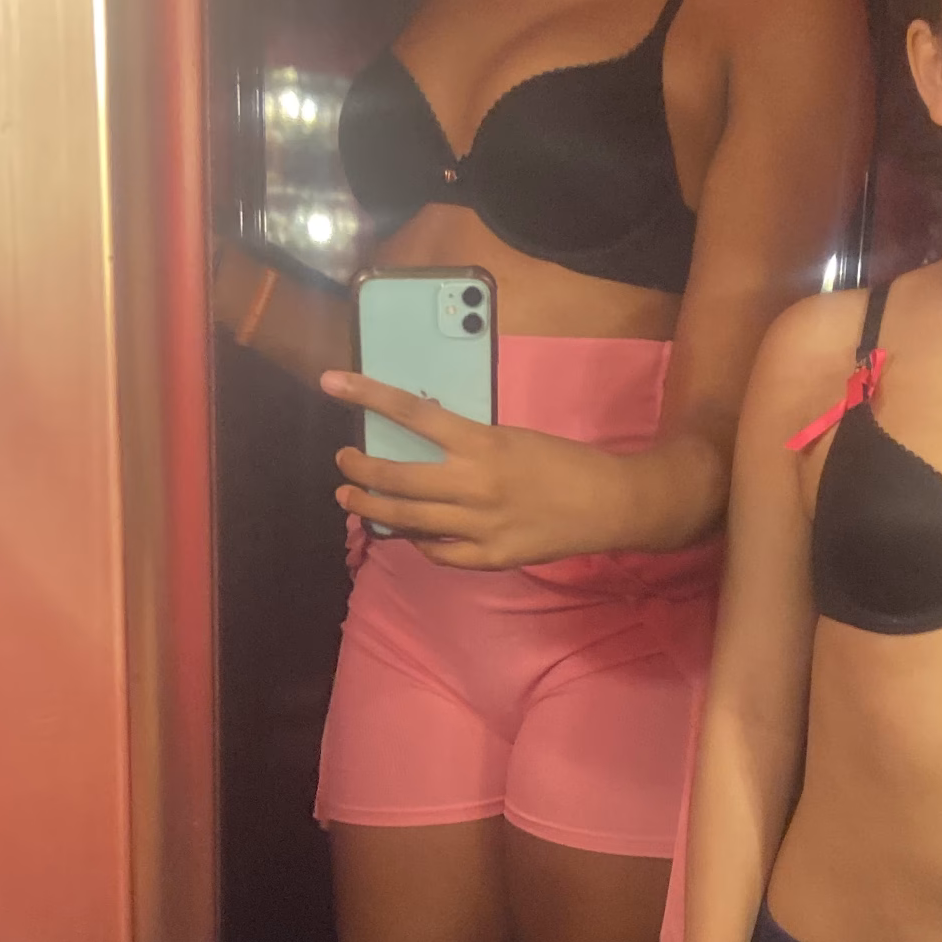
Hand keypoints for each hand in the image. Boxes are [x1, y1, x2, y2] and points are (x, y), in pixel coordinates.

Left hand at [321, 368, 622, 568]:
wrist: (609, 504)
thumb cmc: (563, 462)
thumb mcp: (512, 437)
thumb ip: (468, 445)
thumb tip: (424, 448)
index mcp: (482, 443)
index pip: (413, 413)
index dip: (367, 395)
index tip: (332, 384)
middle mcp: (475, 484)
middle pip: (398, 478)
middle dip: (360, 470)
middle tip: (344, 461)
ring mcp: (480, 525)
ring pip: (408, 520)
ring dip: (372, 509)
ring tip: (351, 499)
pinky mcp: (491, 557)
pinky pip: (439, 552)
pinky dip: (419, 541)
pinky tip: (411, 534)